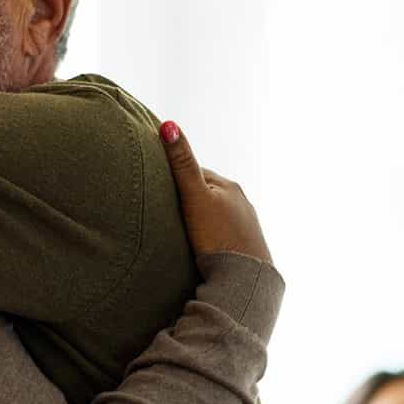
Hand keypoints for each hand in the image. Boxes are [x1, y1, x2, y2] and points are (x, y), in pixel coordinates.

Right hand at [160, 121, 272, 263]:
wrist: (244, 278)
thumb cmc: (216, 236)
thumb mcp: (194, 197)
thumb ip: (181, 164)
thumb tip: (168, 124)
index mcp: (228, 186)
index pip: (195, 174)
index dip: (174, 179)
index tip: (157, 187)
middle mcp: (241, 202)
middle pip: (206, 194)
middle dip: (188, 199)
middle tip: (166, 211)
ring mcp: (246, 224)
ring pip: (215, 214)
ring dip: (200, 219)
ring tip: (182, 231)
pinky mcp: (246, 246)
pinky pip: (222, 233)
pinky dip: (210, 235)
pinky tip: (201, 247)